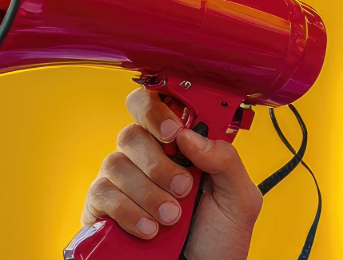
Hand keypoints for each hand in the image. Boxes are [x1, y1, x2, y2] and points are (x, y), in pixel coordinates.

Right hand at [81, 88, 262, 259]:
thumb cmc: (219, 238)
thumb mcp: (240, 198)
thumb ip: (225, 159)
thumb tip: (189, 135)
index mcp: (180, 147)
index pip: (156, 105)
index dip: (158, 109)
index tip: (174, 132)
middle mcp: (147, 158)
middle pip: (132, 132)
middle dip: (158, 162)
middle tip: (183, 187)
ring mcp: (122, 182)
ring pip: (116, 163)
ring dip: (148, 192)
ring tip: (172, 218)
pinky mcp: (102, 209)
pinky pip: (102, 194)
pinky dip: (129, 211)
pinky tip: (149, 229)